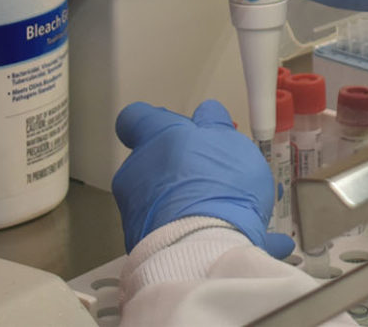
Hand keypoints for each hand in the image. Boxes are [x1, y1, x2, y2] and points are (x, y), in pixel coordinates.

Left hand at [112, 100, 293, 257]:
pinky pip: (166, 225)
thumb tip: (208, 116)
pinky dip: (187, 227)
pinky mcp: (139, 240)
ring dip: (183, 197)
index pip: (139, 117)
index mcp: (159, 137)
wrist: (201, 250)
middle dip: (178, 164)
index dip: (157, 121)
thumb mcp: (232, 143)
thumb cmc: (220, 187)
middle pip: (154, 158)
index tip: (179, 132)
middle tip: (210, 174)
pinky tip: (220, 235)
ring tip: (221, 212)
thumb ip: (217, 128)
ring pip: (160, 193)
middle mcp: (138, 168)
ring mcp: (135, 206)